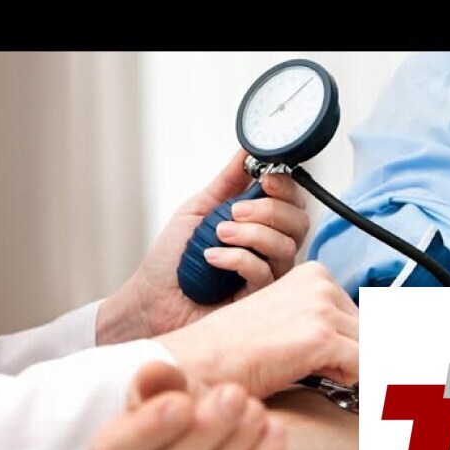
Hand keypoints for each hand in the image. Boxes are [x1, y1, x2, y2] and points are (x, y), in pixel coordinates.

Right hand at [90, 361, 285, 449]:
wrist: (219, 444)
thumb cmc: (185, 415)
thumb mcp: (170, 391)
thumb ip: (159, 380)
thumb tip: (152, 372)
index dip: (147, 430)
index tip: (182, 402)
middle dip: (206, 431)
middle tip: (235, 394)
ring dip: (237, 445)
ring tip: (256, 409)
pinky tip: (274, 431)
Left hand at [97, 150, 308, 342]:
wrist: (150, 298)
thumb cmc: (171, 260)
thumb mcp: (198, 208)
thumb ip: (227, 182)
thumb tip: (246, 149)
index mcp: (258, 225)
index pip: (292, 203)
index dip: (286, 189)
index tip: (267, 179)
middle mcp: (267, 250)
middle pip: (298, 223)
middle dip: (270, 210)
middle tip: (235, 211)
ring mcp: (265, 276)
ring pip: (285, 248)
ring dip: (252, 234)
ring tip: (219, 234)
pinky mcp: (257, 300)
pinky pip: (264, 274)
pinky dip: (237, 259)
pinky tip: (212, 258)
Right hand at [156, 261, 358, 398]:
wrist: (202, 362)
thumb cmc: (236, 353)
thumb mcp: (289, 326)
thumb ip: (327, 328)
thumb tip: (373, 350)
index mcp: (313, 275)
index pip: (364, 316)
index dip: (353, 345)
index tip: (343, 361)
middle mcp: (320, 283)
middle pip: (372, 331)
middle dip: (357, 358)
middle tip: (328, 373)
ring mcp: (321, 307)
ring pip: (372, 349)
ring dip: (352, 370)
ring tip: (316, 374)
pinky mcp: (321, 336)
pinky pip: (367, 367)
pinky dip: (351, 383)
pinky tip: (317, 378)